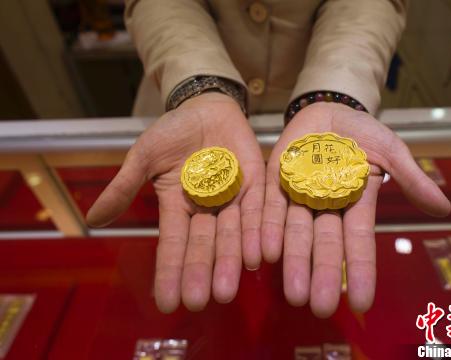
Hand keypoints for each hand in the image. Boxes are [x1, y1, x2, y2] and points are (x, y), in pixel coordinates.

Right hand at [87, 93, 264, 312]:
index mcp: (178, 207)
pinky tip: (259, 255)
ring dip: (231, 261)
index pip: (173, 244)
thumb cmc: (172, 132)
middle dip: (202, 273)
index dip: (170, 272)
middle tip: (201, 301)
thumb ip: (124, 186)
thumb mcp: (144, 157)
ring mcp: (233, 198)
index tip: (166, 302)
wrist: (205, 107)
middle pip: (205, 246)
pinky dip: (259, 231)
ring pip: (233, 234)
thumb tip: (91, 220)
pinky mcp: (256, 183)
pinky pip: (259, 210)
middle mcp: (207, 210)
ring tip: (227, 288)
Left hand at [262, 102, 450, 317]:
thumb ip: (411, 178)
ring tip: (292, 293)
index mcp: (355, 206)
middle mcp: (326, 209)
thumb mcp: (392, 151)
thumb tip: (443, 209)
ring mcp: (299, 196)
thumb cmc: (364, 133)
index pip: (358, 242)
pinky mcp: (276, 181)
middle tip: (320, 307)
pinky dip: (266, 230)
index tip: (361, 301)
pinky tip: (263, 253)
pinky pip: (269, 208)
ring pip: (295, 232)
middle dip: (322, 274)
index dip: (359, 269)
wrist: (329, 109)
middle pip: (324, 244)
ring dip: (293, 261)